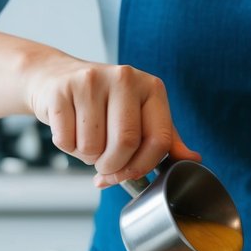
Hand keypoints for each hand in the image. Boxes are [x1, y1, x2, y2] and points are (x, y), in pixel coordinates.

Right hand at [24, 56, 198, 186]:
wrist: (56, 77)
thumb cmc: (105, 104)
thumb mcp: (141, 116)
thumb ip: (165, 139)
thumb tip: (193, 160)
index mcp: (152, 88)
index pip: (159, 140)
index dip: (143, 166)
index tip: (130, 173)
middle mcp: (125, 78)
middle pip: (125, 144)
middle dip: (113, 167)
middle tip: (105, 166)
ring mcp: (92, 81)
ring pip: (92, 147)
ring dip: (87, 157)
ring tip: (87, 140)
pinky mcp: (62, 89)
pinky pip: (66, 141)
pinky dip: (67, 147)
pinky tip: (70, 129)